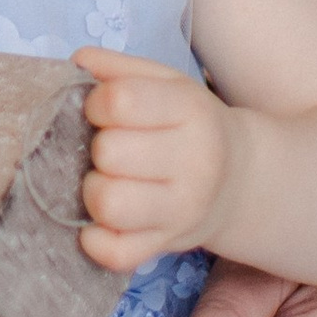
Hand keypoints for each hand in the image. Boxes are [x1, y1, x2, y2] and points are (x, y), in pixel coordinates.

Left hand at [75, 46, 235, 267]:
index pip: (120, 101)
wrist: (239, 179)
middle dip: (96, 148)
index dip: (95, 103)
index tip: (100, 110)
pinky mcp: (168, 247)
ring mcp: (183, 212)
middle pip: (109, 153)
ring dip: (92, 191)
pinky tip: (98, 223)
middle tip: (108, 149)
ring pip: (109, 205)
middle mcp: (194, 163)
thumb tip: (77, 62)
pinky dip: (95, 241)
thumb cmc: (188, 124)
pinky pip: (116, 254)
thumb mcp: (166, 82)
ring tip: (106, 181)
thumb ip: (118, 67)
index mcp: (191, 111)